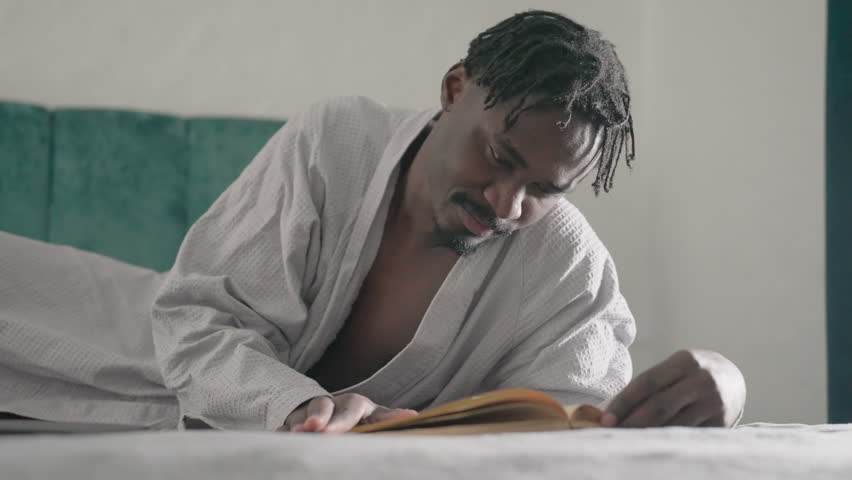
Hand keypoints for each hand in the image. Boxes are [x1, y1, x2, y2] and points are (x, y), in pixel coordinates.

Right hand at [278, 393, 417, 433]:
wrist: (330, 413)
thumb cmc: (358, 419)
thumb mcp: (373, 417)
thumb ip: (388, 418)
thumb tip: (414, 416)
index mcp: (354, 404)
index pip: (350, 408)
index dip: (340, 420)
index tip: (331, 431)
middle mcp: (331, 404)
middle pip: (323, 406)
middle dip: (318, 417)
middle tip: (313, 429)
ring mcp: (309, 412)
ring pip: (301, 415)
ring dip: (298, 424)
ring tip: (296, 434)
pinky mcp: (291, 423)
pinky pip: (283, 427)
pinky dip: (281, 434)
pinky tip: (279, 440)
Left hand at [602, 349, 745, 427]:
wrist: (734, 379)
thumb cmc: (690, 375)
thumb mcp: (674, 369)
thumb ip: (650, 386)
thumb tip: (612, 410)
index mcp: (684, 361)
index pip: (646, 383)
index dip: (623, 402)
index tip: (605, 419)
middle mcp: (701, 380)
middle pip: (658, 406)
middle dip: (631, 422)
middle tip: (612, 433)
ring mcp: (714, 402)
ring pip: (673, 425)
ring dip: (646, 435)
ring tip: (627, 440)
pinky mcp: (722, 423)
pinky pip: (687, 435)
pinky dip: (666, 440)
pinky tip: (651, 444)